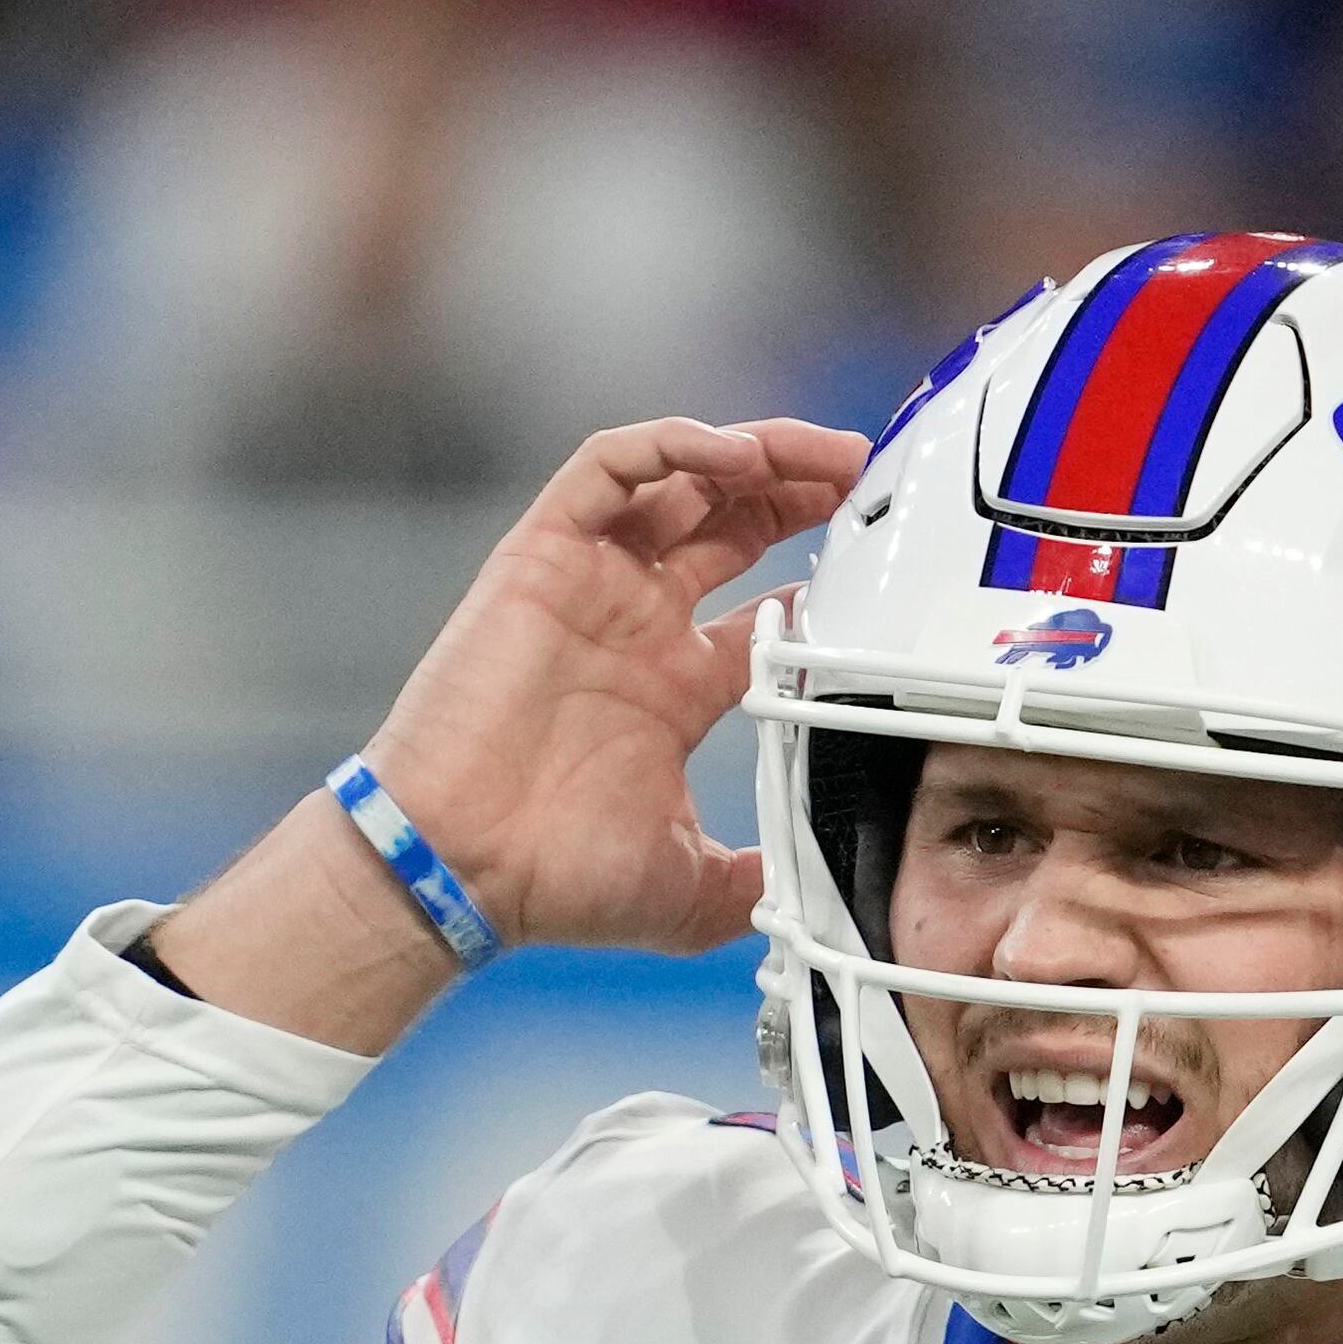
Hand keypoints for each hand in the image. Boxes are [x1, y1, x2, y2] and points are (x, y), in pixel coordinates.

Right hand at [369, 415, 868, 952]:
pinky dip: (671, 446)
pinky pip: (608, 468)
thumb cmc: (552, 879)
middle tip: (864, 477)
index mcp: (677, 688)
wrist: (460, 864)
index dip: (822, 582)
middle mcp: (637, 624)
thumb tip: (812, 897)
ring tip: (820, 453)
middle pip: (730, 523)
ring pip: (679, 480)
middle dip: (800, 490)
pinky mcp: (541, 556)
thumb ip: (754, 882)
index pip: (762, 609)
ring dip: (754, 452)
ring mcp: (591, 586)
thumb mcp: (691, 891)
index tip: (882, 574)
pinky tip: (733, 457)